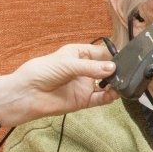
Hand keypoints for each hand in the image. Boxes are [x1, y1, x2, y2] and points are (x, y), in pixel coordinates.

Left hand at [0, 42, 117, 124]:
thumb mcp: (67, 64)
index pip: (101, 52)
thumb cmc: (40, 72)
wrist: (25, 95)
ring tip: (121, 83)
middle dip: (117, 70)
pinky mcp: (83, 100)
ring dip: (115, 84)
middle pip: (106, 68)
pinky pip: (100, 99)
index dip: (112, 54)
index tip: (125, 57)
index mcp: (79, 54)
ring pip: (106, 84)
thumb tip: (112, 68)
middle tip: (127, 72)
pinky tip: (114, 94)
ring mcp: (84, 85)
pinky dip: (109, 97)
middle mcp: (83, 69)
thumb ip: (91, 67)